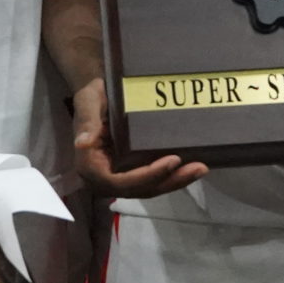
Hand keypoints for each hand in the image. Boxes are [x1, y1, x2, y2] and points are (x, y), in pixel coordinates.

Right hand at [71, 78, 205, 197]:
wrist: (98, 92)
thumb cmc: (93, 95)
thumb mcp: (88, 102)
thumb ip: (87, 122)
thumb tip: (83, 143)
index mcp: (90, 165)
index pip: (120, 181)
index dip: (147, 176)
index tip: (173, 161)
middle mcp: (103, 177)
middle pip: (139, 189)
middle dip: (169, 181)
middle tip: (198, 168)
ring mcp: (118, 177)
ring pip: (148, 188)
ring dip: (175, 182)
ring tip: (200, 169)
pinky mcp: (130, 172)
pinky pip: (151, 181)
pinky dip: (171, 177)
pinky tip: (191, 168)